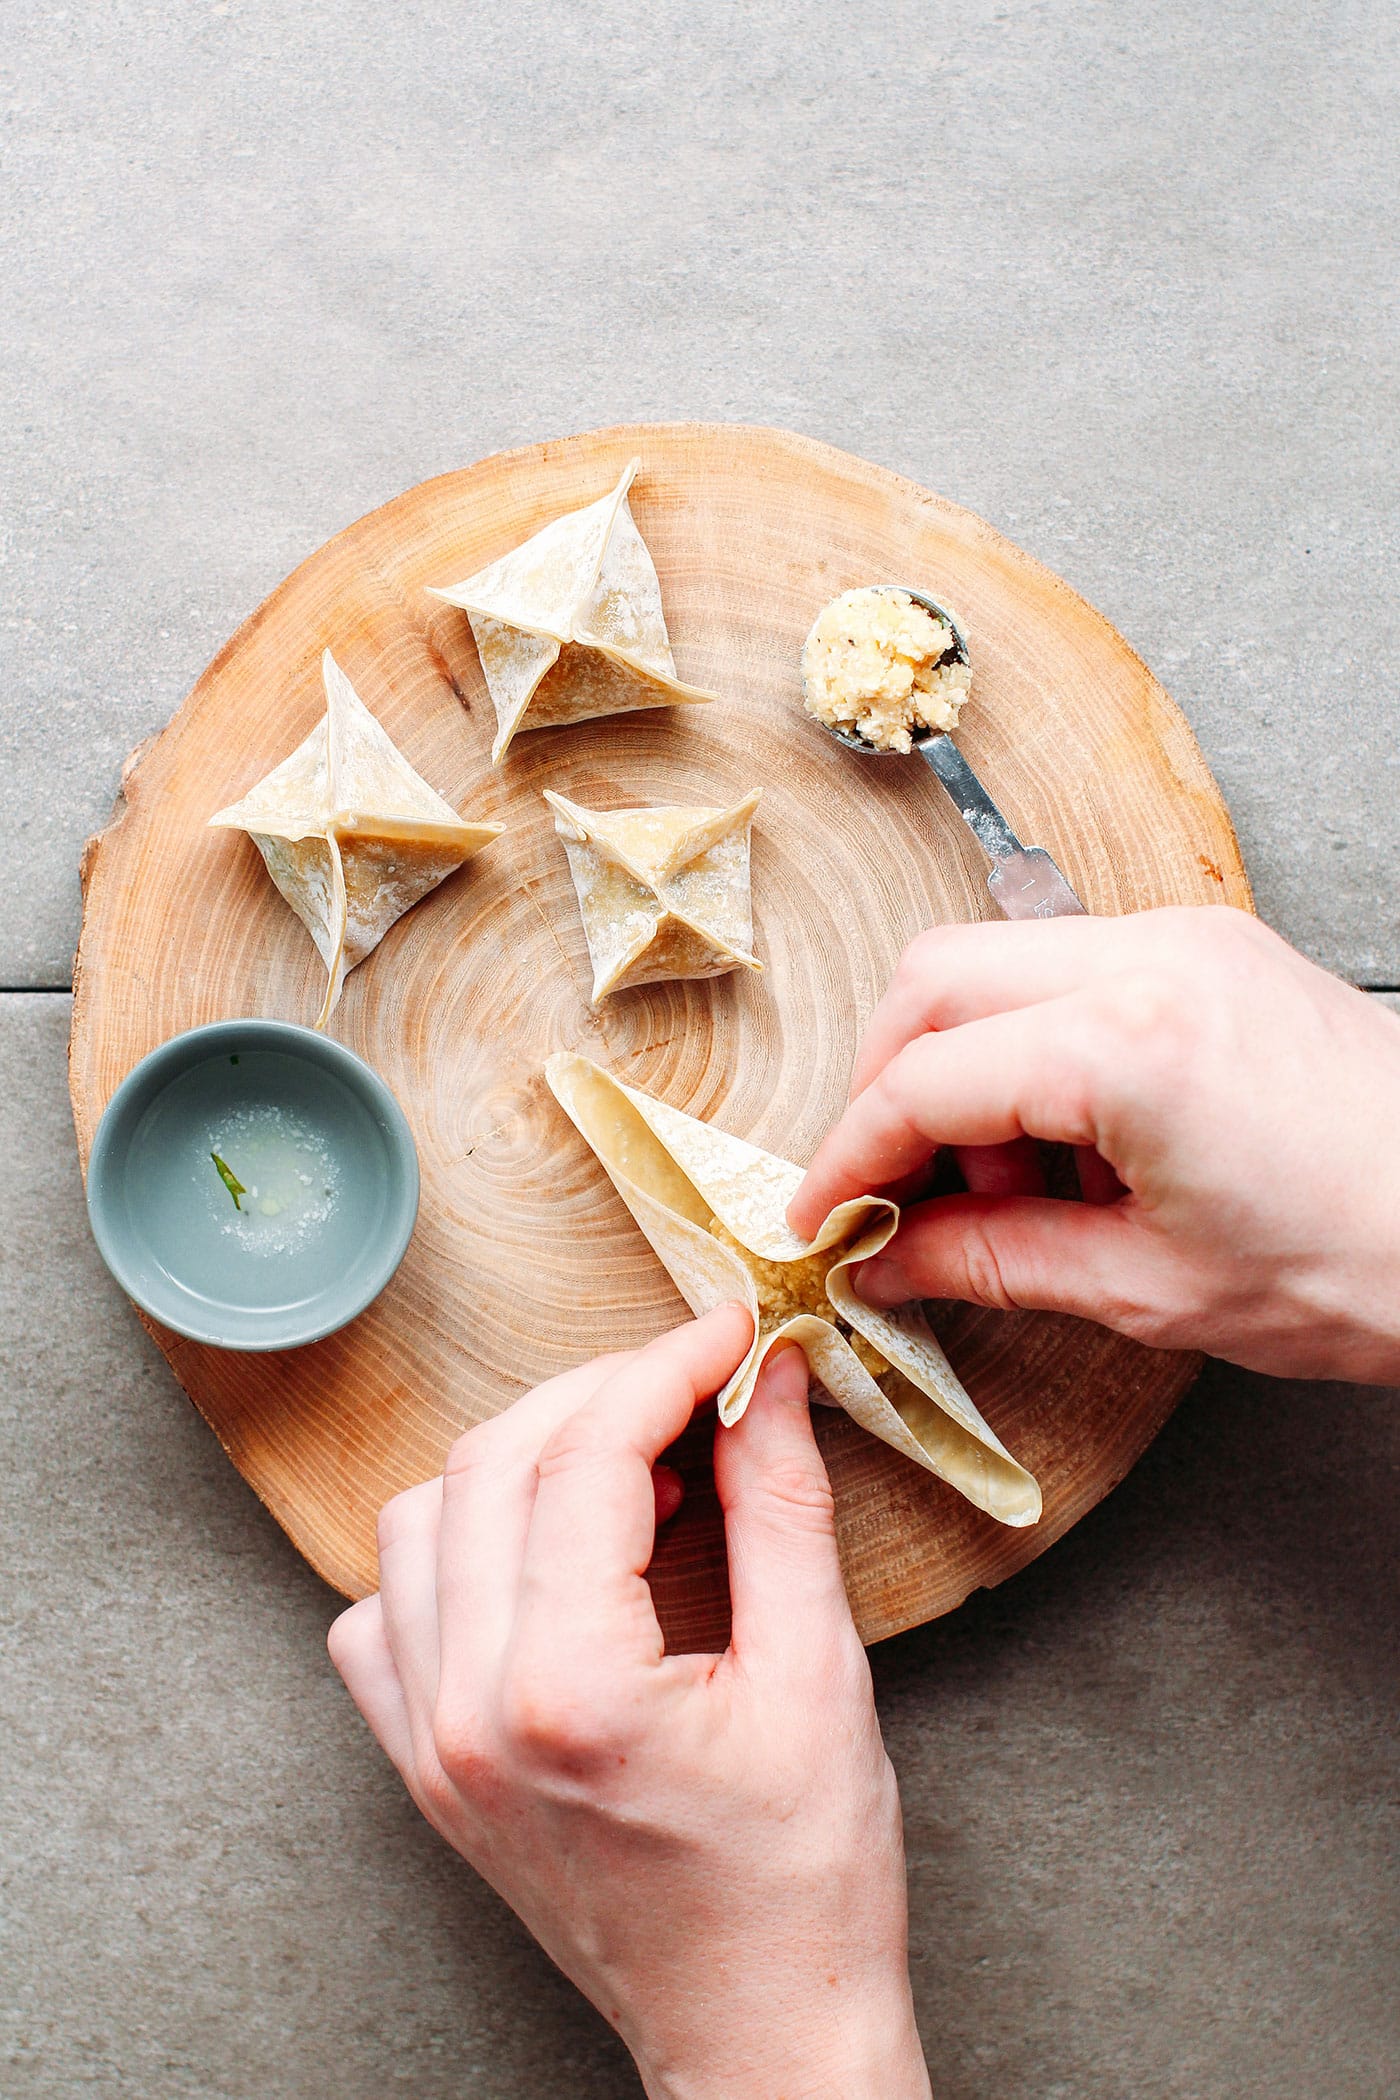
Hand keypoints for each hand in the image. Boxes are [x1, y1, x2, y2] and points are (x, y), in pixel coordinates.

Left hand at [328, 1306, 930, 2099]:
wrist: (756, 2032)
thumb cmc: (804, 1882)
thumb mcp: (820, 1675)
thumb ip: (783, 1506)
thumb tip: (769, 1380)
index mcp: (570, 1688)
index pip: (588, 1455)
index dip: (665, 1368)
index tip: (729, 1336)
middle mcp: (467, 1711)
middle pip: (493, 1463)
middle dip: (596, 1392)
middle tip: (688, 1382)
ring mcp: (428, 1745)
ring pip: (421, 1520)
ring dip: (516, 1459)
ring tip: (623, 1465)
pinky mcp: (422, 1769)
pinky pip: (384, 1614)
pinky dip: (448, 1551)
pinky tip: (536, 1555)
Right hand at [788, 907, 1399, 1382]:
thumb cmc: (1365, 1265)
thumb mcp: (1150, 1291)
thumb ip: (990, 1261)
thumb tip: (887, 1260)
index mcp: (1129, 1043)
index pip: (923, 1080)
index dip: (849, 1158)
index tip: (822, 1218)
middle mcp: (1153, 956)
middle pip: (934, 981)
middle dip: (891, 1090)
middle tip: (904, 1195)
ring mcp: (1190, 937)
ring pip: (996, 961)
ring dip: (965, 1067)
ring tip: (1015, 1184)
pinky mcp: (1216, 946)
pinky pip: (1071, 968)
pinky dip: (1034, 1046)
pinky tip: (1071, 1142)